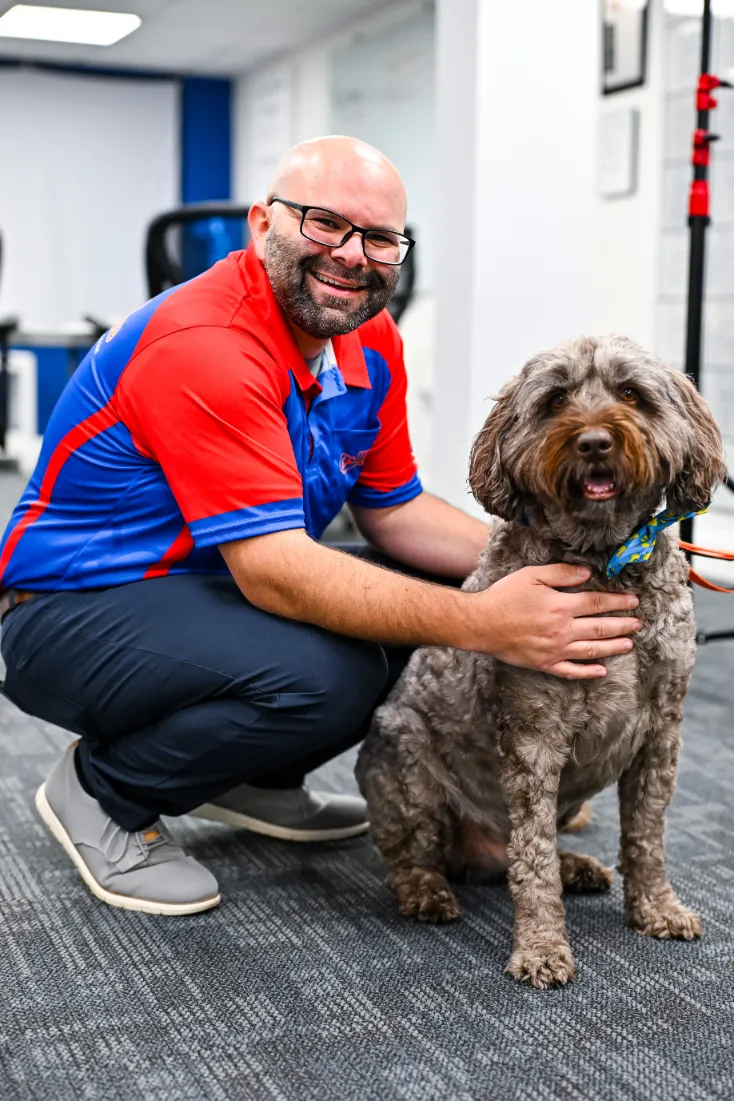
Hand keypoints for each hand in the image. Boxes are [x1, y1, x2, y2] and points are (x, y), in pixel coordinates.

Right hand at [469, 564, 641, 678]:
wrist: (481, 624)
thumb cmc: (504, 596)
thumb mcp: (532, 576)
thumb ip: (561, 574)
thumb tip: (587, 575)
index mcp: (561, 606)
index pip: (598, 603)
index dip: (618, 602)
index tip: (633, 601)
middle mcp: (563, 630)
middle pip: (600, 627)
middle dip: (623, 625)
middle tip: (638, 623)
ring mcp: (555, 650)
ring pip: (592, 650)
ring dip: (613, 646)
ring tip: (629, 644)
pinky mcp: (545, 664)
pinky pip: (571, 671)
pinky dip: (588, 672)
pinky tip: (602, 671)